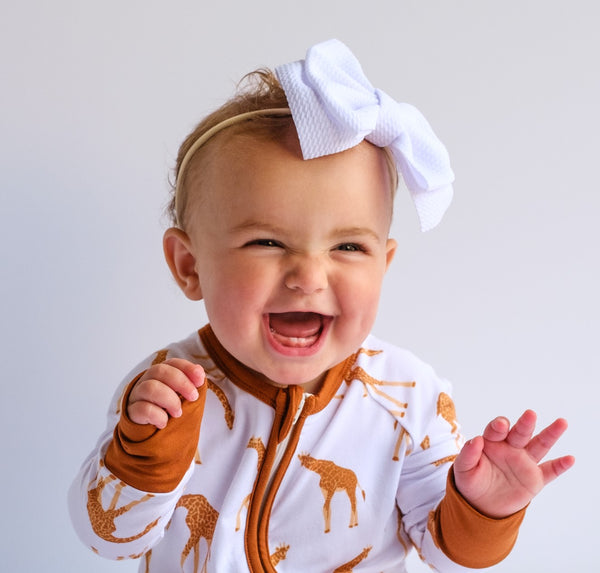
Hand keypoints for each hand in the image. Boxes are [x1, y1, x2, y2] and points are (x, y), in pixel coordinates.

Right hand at [127, 358, 204, 428]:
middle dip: (181, 383)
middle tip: (193, 397)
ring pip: (150, 388)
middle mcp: (147, 380)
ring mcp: (137, 395)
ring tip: (178, 413)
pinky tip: (164, 422)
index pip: (172, 363)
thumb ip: (191, 385)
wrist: (147, 429)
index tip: (201, 380)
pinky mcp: (131, 411)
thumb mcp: (182, 396)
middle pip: (159, 370)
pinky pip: (142, 409)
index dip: (187, 368)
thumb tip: (201, 375)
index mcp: (161, 373)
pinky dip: (157, 415)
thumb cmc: (168, 408)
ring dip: (169, 400)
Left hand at [453, 410, 574, 517]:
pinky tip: (570, 458)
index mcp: (492, 442)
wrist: (481, 504)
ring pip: (539, 445)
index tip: (501, 425)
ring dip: (550, 434)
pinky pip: (549, 471)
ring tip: (562, 422)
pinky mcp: (535, 479)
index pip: (497, 430)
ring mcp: (524, 462)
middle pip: (520, 432)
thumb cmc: (471, 481)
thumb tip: (476, 440)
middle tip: (530, 414)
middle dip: (525, 424)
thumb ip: (468, 454)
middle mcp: (511, 447)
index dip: (499, 426)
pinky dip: (560, 466)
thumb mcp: (463, 469)